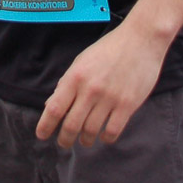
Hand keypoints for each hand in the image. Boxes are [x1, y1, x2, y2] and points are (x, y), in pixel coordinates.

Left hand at [35, 22, 164, 147]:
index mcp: (75, 76)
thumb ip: (67, 83)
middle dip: (65, 139)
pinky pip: (112, 131)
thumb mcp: (82, 61)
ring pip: (91, 131)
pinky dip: (105, 138)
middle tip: (64, 143)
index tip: (41, 135)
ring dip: (85, 140)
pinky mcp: (128, 104)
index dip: (45, 125)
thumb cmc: (109, 49)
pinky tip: (103, 135)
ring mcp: (109, 98)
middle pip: (71, 125)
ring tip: (85, 139)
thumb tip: (51, 105)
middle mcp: (90, 89)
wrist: (140, 40)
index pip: (55, 108)